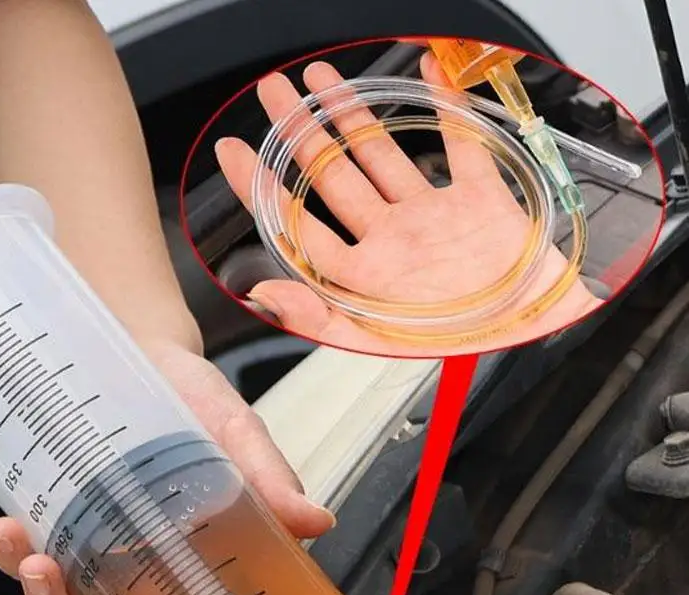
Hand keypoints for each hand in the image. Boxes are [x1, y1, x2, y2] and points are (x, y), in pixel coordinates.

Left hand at [0, 337, 354, 594]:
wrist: (137, 354)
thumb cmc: (195, 403)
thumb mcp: (237, 436)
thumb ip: (268, 480)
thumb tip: (315, 521)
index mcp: (204, 574)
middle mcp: (151, 580)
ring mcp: (101, 558)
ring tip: (39, 563)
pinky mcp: (58, 527)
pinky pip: (30, 558)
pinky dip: (13, 555)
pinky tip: (10, 530)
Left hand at [215, 53, 599, 353]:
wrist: (537, 334)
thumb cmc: (464, 346)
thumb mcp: (379, 344)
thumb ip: (318, 319)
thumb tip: (261, 296)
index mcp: (363, 274)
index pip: (299, 223)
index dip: (262, 187)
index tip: (233, 151)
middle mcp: (391, 239)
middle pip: (332, 177)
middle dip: (298, 132)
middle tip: (270, 93)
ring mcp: (432, 215)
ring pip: (383, 153)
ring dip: (351, 114)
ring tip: (318, 81)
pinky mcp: (478, 196)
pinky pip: (460, 142)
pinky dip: (448, 104)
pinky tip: (428, 71)